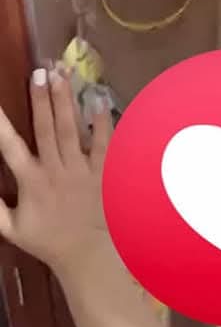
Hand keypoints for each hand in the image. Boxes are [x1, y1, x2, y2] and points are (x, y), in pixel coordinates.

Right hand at [0, 67, 112, 274]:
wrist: (88, 255)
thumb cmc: (48, 240)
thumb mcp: (12, 228)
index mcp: (31, 180)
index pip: (9, 147)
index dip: (0, 125)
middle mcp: (55, 169)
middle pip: (46, 128)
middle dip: (41, 98)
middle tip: (39, 71)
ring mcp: (81, 168)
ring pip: (72, 128)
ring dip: (66, 100)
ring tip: (62, 74)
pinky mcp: (103, 170)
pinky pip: (104, 142)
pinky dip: (101, 121)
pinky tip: (99, 98)